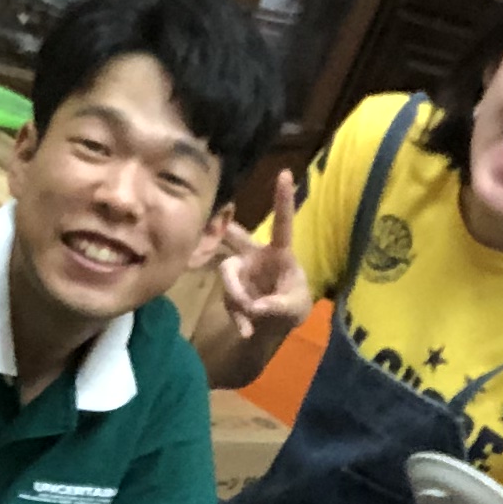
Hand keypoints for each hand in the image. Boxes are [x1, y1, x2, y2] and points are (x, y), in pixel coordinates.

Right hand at [213, 169, 311, 356]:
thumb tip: (256, 307)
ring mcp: (240, 271)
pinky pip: (228, 299)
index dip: (282, 200)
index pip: (281, 224)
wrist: (279, 322)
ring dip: (237, 297)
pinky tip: (247, 330)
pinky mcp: (232, 288)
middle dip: (220, 228)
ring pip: (227, 274)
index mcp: (279, 252)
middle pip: (234, 237)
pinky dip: (237, 316)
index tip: (286, 172)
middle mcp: (255, 256)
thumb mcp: (295, 308)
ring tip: (253, 318)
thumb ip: (278, 306)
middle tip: (207, 222)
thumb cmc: (294, 304)